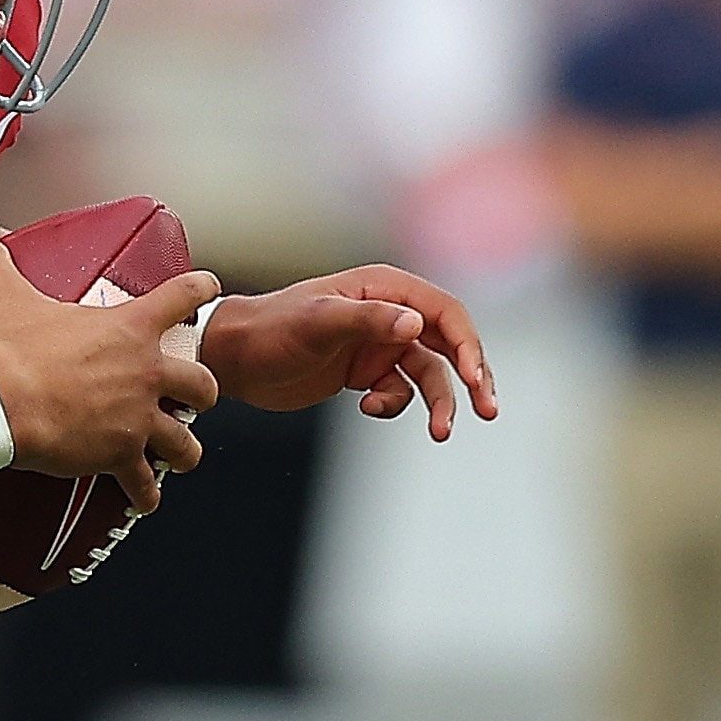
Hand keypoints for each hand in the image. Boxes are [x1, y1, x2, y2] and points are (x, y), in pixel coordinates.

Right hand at [0, 232, 222, 512]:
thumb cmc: (9, 355)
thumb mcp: (5, 297)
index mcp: (129, 329)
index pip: (183, 295)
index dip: (200, 289)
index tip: (207, 289)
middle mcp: (146, 373)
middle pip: (202, 382)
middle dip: (201, 392)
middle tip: (190, 397)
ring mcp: (136, 418)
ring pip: (185, 441)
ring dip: (183, 450)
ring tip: (177, 456)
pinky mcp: (118, 455)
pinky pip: (143, 484)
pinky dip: (144, 495)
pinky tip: (142, 498)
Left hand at [200, 265, 501, 441]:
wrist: (232, 358)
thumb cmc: (270, 329)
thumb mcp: (317, 321)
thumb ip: (367, 320)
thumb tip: (417, 325)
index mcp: (385, 288)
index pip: (445, 312)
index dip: (467, 343)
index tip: (475, 377)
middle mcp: (389, 313)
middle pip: (450, 343)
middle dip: (472, 376)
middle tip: (487, 409)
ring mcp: (379, 343)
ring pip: (429, 373)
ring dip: (439, 402)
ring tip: (440, 432)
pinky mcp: (365, 371)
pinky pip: (399, 391)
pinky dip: (394, 404)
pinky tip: (368, 407)